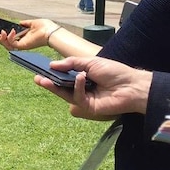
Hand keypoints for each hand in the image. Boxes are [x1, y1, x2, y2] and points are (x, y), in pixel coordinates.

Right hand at [0, 18, 57, 50]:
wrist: (50, 31)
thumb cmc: (45, 27)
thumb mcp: (32, 23)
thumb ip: (25, 23)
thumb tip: (20, 22)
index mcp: (24, 37)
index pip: (10, 39)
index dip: (3, 36)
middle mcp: (22, 42)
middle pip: (6, 43)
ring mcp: (22, 45)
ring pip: (6, 45)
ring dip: (1, 39)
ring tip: (0, 33)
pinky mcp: (22, 46)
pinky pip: (11, 44)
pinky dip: (9, 38)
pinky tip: (11, 32)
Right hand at [34, 56, 150, 119]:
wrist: (131, 85)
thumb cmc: (115, 72)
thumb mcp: (90, 62)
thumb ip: (71, 64)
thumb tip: (52, 65)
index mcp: (82, 78)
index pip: (64, 77)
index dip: (53, 74)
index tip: (41, 70)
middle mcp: (82, 89)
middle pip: (61, 88)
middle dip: (49, 84)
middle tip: (37, 78)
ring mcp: (85, 99)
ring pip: (65, 94)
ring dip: (55, 87)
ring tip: (44, 80)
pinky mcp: (88, 108)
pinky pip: (77, 97)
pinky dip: (77, 87)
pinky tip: (80, 78)